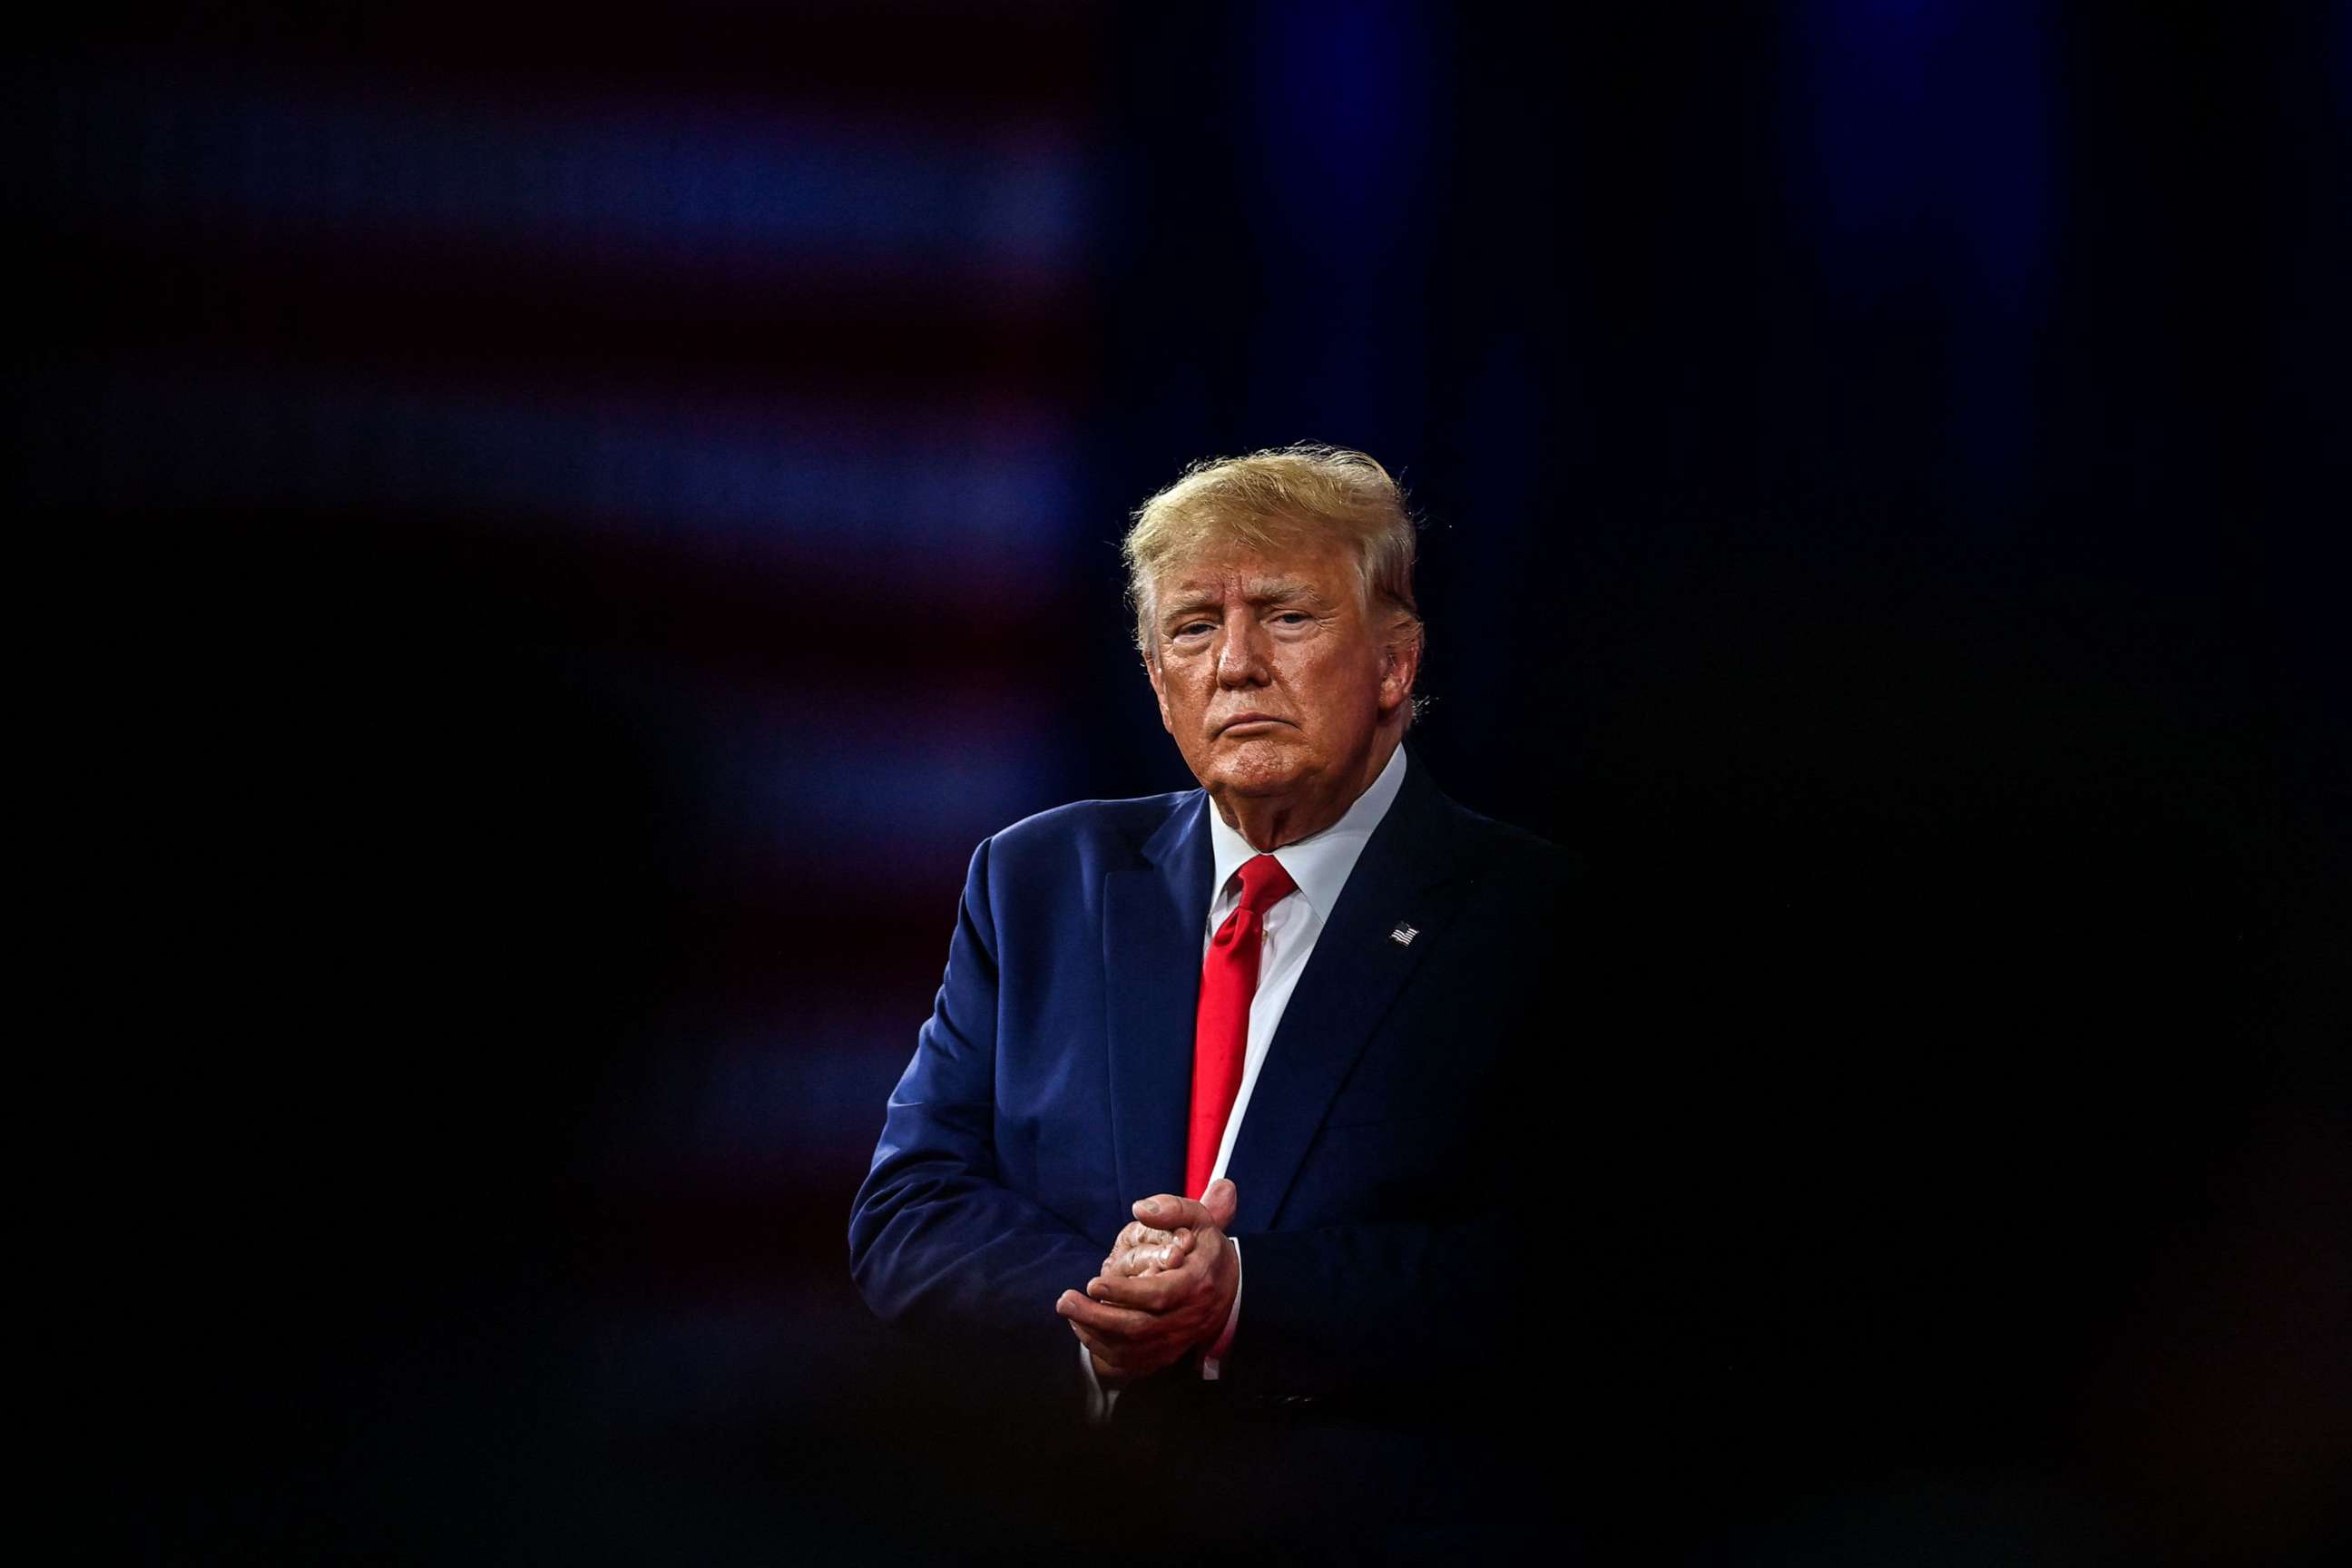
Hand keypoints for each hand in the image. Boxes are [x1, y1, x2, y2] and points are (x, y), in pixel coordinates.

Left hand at [1056, 1180, 1239, 1382]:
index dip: (1125, 1293)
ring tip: (1069, 1311)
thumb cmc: (1206, 1247)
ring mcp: (1178, 1339)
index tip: (1094, 1283)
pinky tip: (1083, 1328)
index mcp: (1197, 1282)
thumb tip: (1140, 1209)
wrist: (1231, 1286)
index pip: (1159, 1295)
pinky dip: (1103, 1350)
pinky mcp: (1168, 1352)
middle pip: (1139, 1327)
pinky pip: (1133, 1361)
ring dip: (1095, 1334)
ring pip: (1132, 1348)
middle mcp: (1189, 1317)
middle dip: (1097, 1316)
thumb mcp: (1198, 1218)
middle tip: (1065, 1300)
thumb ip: (1171, 1209)